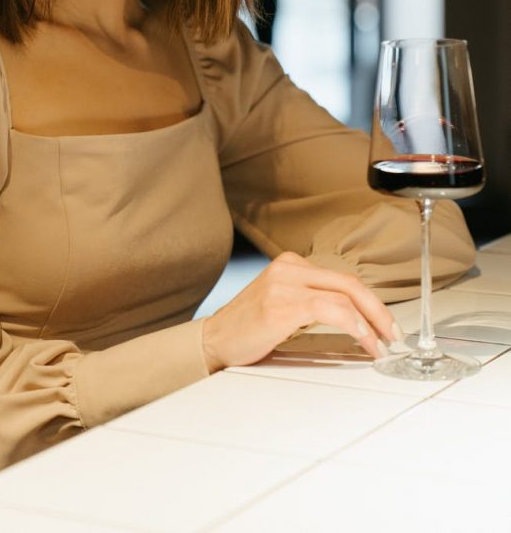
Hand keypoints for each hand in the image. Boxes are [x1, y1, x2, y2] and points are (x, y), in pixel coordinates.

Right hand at [201, 251, 396, 373]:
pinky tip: (363, 339)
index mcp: (290, 264)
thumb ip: (313, 302)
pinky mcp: (281, 305)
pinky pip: (329, 310)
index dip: (371, 302)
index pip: (342, 279)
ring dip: (370, 322)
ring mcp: (284, 284)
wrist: (213, 341)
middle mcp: (288, 268)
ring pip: (343, 295)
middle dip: (378, 310)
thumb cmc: (248, 329)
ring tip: (380, 345)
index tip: (386, 325)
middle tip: (394, 334)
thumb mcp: (283, 305)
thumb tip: (356, 320)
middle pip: (349, 283)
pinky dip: (353, 324)